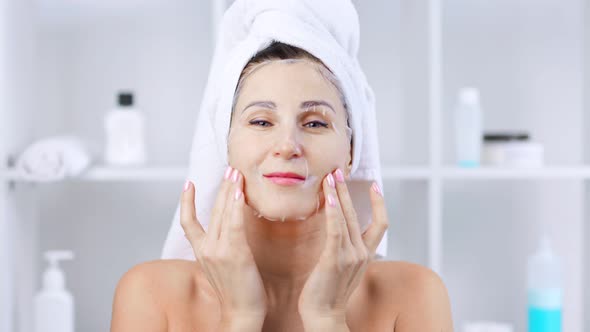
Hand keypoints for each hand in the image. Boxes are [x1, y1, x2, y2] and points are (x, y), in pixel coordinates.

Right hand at [180, 167, 266, 324]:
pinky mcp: (234, 253)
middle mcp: (206, 249)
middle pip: (211, 210)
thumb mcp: (222, 267)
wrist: (241, 314)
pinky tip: (239, 192)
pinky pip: (234, 223)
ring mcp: (218, 251)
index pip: (188, 223)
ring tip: (236, 173)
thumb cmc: (237, 293)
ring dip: (230, 189)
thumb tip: (228, 233)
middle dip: (221, 187)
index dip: (186, 202)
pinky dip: (235, 205)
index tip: (188, 184)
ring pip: (222, 212)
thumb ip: (221, 248)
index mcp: (201, 252)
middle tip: (229, 169)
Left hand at [298, 168, 388, 323]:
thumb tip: (337, 232)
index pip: (381, 224)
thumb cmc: (327, 293)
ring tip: (330, 177)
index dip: (380, 204)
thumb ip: (344, 250)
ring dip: (338, 194)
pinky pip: (336, 230)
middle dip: (348, 190)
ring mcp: (351, 256)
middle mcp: (362, 253)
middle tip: (338, 171)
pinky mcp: (335, 259)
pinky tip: (327, 197)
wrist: (324, 316)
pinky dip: (333, 211)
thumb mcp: (342, 268)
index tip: (375, 185)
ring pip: (346, 217)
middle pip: (359, 214)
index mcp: (366, 255)